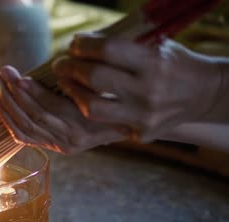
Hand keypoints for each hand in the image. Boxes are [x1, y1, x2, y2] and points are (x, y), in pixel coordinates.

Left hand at [0, 66, 125, 153]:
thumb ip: (80, 78)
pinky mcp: (52, 149)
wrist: (119, 126)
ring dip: (7, 105)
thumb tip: (60, 62)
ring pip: (26, 126)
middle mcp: (71, 138)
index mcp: (85, 123)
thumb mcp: (100, 86)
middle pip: (34, 116)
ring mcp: (60, 146)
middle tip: (2, 74)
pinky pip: (24, 137)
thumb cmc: (109, 99)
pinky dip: (9, 121)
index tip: (19, 77)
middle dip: (14, 93)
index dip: (33, 92)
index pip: (52, 107)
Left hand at [53, 34, 222, 141]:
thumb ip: (120, 46)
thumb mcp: (155, 46)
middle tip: (60, 65)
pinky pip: (105, 124)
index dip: (84, 46)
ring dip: (72, 94)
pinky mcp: (141, 134)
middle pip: (95, 80)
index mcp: (154, 63)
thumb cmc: (173, 64)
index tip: (73, 44)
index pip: (108, 51)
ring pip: (92, 109)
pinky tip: (83, 103)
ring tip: (65, 84)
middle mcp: (148, 91)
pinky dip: (91, 112)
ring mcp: (144, 117)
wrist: (204, 93)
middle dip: (70, 69)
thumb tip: (79, 45)